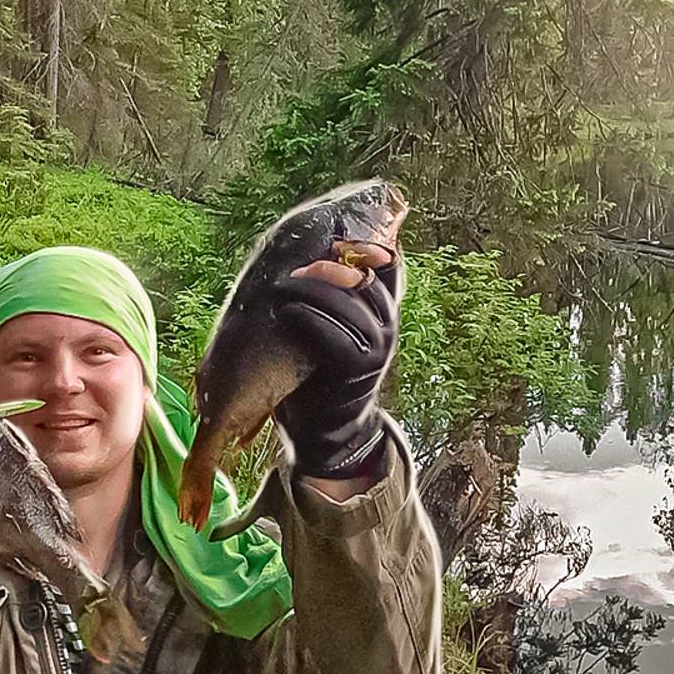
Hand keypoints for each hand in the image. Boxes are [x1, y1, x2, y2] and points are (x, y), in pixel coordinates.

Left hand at [271, 241, 399, 482]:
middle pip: (367, 277)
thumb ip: (333, 299)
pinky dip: (308, 317)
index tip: (335, 240)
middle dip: (329, 266)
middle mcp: (388, 326)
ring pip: (350, 301)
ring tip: (284, 287)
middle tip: (297, 270)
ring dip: (313, 289)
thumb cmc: (321, 374)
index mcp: (384, 312)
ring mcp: (377, 348)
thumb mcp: (336, 330)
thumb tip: (303, 255)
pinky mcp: (357, 369)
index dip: (367, 245)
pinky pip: (335, 333)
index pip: (389, 265)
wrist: (330, 433)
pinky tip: (287, 312)